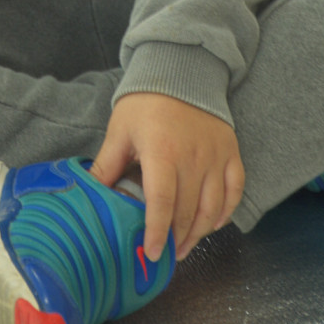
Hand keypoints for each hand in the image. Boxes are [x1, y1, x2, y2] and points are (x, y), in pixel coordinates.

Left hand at [90, 92, 244, 262]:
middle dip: (175, 239)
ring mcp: (216, 156)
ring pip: (212, 208)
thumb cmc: (146, 101)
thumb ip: (107, 165)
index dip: (156, 232)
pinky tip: (212, 223)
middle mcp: (193, 157)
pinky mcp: (230, 152)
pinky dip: (225, 212)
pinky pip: (234, 191)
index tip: (151, 253)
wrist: (180, 68)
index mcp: (162, 152)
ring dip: (199, 233)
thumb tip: (88, 192)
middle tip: (165, 255)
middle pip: (187, 212)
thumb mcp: (120, 130)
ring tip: (184, 245)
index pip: (162, 203)